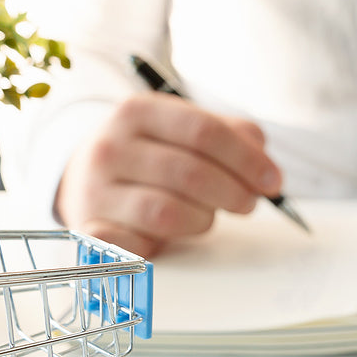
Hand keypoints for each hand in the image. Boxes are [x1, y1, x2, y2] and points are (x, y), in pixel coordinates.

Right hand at [56, 92, 282, 255]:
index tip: (273, 182)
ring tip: (208, 217)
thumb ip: (229, 134)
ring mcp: (95, 189)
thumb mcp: (183, 129)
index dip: (246, 160)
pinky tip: (169, 238)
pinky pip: (134, 245)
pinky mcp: (88, 228)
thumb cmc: (150, 154)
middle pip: (190, 173)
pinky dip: (159, 245)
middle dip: (232, 193)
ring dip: (202, 221)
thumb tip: (261, 153)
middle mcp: (110, 147)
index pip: (203, 132)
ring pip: (167, 213)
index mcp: (138, 112)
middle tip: (249, 204)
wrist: (84, 176)